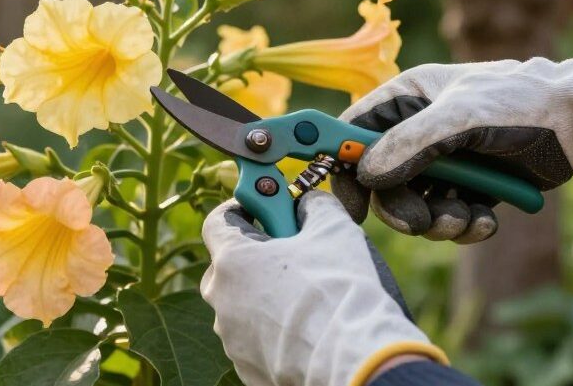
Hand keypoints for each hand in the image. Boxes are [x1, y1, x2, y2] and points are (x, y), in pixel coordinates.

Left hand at [200, 192, 446, 385]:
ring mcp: (232, 339)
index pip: (217, 221)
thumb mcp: (334, 228)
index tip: (263, 208)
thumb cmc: (340, 290)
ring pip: (240, 306)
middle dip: (253, 255)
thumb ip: (314, 205)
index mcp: (232, 261)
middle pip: (226, 266)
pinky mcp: (247, 368)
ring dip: (263, 295)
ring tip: (304, 297)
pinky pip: (253, 339)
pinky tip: (305, 329)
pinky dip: (271, 330)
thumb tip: (309, 203)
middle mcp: (222, 301)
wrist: (356, 361)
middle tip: (289, 253)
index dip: (240, 208)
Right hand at [334, 56, 572, 242]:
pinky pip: (447, 215)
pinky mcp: (468, 186)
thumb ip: (410, 143)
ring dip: (437, 221)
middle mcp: (418, 130)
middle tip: (421, 222)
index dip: (345, 166)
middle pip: (382, 180)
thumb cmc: (520, 103)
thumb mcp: (461, 117)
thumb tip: (367, 174)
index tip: (350, 204)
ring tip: (466, 218)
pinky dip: (464, 226)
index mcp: (407, 99)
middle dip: (401, 206)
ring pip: (414, 204)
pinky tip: (487, 220)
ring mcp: (443, 160)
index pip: (355, 132)